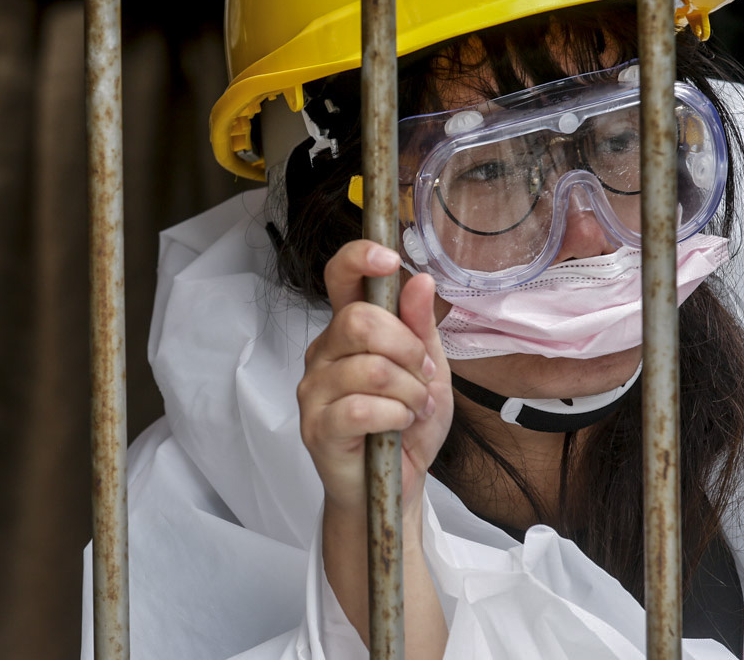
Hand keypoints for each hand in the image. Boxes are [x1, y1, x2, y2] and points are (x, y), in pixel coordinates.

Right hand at [297, 239, 452, 524]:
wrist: (394, 484)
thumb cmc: (407, 424)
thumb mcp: (428, 369)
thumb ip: (420, 326)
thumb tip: (418, 279)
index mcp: (349, 330)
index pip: (339, 277)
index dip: (359, 259)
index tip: (389, 258)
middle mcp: (324, 352)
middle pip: (361, 321)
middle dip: (408, 350)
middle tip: (422, 376)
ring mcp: (314, 390)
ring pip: (370, 369)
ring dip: (409, 392)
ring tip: (415, 410)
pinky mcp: (317, 427)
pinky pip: (362, 408)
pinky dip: (395, 417)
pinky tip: (399, 427)